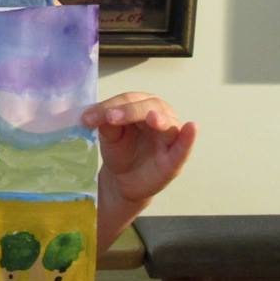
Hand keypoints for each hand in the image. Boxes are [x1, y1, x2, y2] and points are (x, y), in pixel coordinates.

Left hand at [82, 92, 196, 206]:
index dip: (108, 106)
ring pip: (167, 123)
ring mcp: (169, 137)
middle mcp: (159, 115)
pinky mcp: (174, 159)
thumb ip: (107, 124)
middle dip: (128, 111)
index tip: (87, 118)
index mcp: (141, 105)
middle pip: (147, 106)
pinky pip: (183, 147)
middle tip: (110, 118)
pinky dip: (188, 138)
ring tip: (152, 118)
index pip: (127, 100)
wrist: (123, 180)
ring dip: (159, 119)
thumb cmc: (120, 150)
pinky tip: (191, 128)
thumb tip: (99, 116)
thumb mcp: (109, 135)